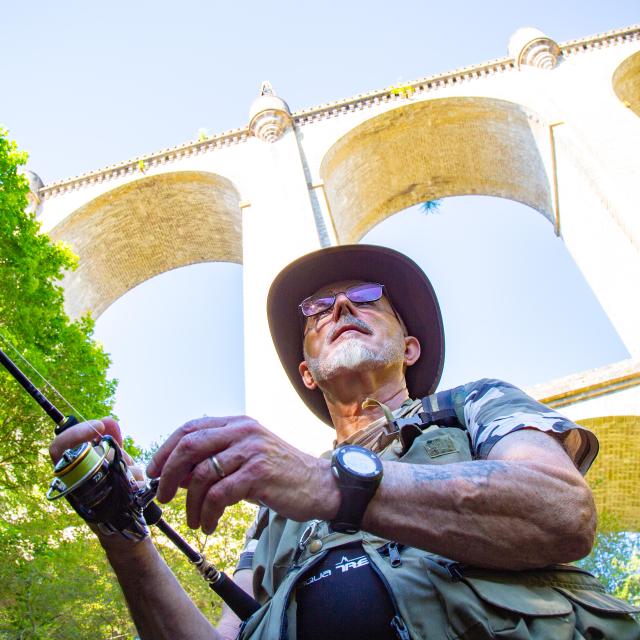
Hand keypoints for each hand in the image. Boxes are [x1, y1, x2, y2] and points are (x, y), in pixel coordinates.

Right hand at [49, 417, 147, 553]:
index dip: (75, 434)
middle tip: (127, 460)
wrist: (126, 529)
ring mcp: (83, 500)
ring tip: (135, 478)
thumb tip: (108, 419)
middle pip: (87, 459)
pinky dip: (136, 483)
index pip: (58, 448)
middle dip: (115, 454)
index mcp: (73, 471)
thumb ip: (112, 443)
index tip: (100, 426)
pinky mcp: (99, 513)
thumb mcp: (115, 464)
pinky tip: (139, 488)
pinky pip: (120, 490)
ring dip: (128, 470)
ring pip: (106, 473)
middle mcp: (73, 485)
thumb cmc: (116, 493)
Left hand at [146, 416, 339, 533]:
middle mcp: (243, 431)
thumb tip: (174, 475)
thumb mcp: (245, 462)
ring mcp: (251, 450)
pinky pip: (219, 495)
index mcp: (237, 423)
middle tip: (161, 497)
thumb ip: (213, 463)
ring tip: (195, 520)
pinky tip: (209, 525)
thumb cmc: (280, 475)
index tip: (152, 472)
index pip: (190, 428)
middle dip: (167, 474)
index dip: (165, 450)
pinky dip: (208, 514)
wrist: (320, 485)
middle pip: (190, 446)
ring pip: (201, 474)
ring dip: (190, 503)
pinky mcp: (259, 472)